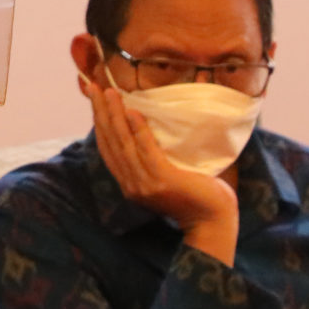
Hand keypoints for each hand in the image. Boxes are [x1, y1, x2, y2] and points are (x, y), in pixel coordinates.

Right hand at [80, 69, 238, 263]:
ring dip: (115, 115)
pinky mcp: (162, 180)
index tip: (95, 98)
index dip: (99, 121)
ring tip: (110, 92)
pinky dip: (137, 130)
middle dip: (100, 112)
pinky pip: (146, 150)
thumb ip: (157, 157)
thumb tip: (161, 125)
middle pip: (110, 142)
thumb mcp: (167, 176)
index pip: (107, 148)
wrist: (213, 222)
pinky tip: (132, 111)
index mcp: (130, 183)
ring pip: (123, 143)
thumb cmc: (197, 196)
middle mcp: (131, 184)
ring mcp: (145, 183)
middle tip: (94, 87)